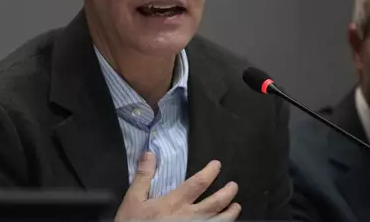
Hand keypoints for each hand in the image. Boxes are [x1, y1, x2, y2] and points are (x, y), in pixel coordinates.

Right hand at [115, 152, 240, 220]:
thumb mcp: (133, 199)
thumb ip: (143, 176)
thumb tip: (149, 154)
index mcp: (174, 203)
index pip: (198, 184)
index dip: (210, 172)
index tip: (217, 165)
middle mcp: (188, 216)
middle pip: (215, 203)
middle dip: (227, 193)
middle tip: (234, 186)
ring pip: (219, 221)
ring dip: (230, 214)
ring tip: (237, 206)